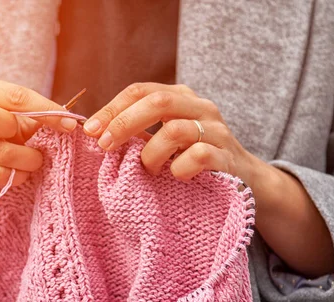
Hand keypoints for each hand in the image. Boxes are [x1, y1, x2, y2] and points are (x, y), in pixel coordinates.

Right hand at [0, 80, 76, 268]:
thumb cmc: (4, 137)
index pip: (16, 96)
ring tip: (34, 164)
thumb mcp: (21, 121)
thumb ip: (41, 117)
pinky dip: (15, 177)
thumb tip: (71, 121)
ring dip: (25, 161)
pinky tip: (20, 175)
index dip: (45, 110)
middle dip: (20, 135)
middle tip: (37, 148)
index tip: (69, 125)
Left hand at [83, 83, 257, 183]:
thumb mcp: (163, 139)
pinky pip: (198, 156)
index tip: (90, 130)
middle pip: (158, 102)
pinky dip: (178, 169)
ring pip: (175, 130)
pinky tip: (175, 176)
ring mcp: (216, 131)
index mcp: (180, 98)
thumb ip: (137, 132)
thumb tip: (94, 133)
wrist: (243, 180)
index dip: (112, 108)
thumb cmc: (191, 159)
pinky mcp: (228, 157)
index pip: (140, 90)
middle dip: (124, 124)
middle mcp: (200, 107)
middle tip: (105, 147)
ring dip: (151, 153)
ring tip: (148, 169)